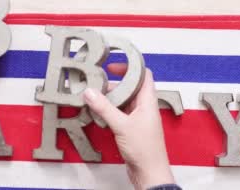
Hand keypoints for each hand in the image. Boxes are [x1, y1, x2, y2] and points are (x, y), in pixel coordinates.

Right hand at [83, 64, 173, 189]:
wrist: (150, 173)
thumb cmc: (145, 151)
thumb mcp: (121, 125)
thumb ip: (104, 108)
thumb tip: (90, 92)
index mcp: (148, 101)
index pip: (143, 75)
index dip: (130, 67)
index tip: (112, 66)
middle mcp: (144, 107)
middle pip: (130, 87)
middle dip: (113, 84)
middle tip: (96, 82)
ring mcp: (138, 118)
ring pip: (123, 101)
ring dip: (109, 98)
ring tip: (93, 97)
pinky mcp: (131, 128)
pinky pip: (119, 113)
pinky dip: (108, 111)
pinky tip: (97, 113)